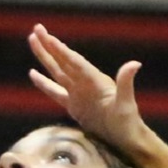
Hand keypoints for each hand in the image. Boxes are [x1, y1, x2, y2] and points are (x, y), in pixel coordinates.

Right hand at [26, 25, 153, 152]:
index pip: (74, 62)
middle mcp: (85, 83)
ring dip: (45, 57)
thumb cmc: (128, 122)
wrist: (126, 139)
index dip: (60, 50)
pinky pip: (54, 91)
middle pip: (63, 60)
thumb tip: (135, 63)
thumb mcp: (126, 103)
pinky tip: (33, 73)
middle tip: (36, 29)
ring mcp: (78, 93)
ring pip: (57, 71)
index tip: (48, 37)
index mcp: (95, 80)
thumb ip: (126, 83)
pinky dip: (43, 83)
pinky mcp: (73, 106)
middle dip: (49, 46)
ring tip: (32, 41)